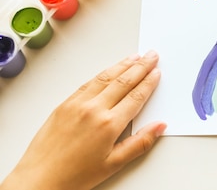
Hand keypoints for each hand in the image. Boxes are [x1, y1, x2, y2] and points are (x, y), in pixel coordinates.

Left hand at [0, 51, 165, 189]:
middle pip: (123, 82)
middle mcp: (93, 110)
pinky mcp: (64, 104)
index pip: (135, 97)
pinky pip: (88, 83)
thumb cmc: (74, 176)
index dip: (148, 83)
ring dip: (123, 65)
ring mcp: (77, 104)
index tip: (157, 73)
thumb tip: (159, 127)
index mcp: (109, 125)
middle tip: (151, 56)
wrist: (38, 180)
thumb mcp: (114, 163)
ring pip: (105, 77)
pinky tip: (110, 69)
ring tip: (135, 57)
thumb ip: (140, 143)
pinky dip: (103, 73)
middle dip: (140, 67)